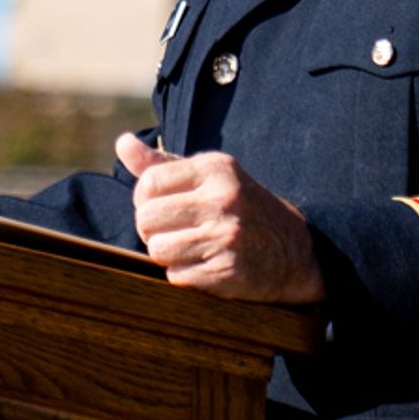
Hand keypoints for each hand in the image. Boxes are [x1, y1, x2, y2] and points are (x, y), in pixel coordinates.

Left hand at [115, 133, 322, 302]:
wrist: (295, 251)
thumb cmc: (240, 208)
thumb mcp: (210, 177)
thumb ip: (163, 164)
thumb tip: (123, 143)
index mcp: (216, 169)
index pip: (148, 184)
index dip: (145, 200)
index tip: (162, 207)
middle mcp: (223, 199)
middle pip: (146, 219)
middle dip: (152, 230)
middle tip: (175, 231)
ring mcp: (227, 237)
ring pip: (157, 250)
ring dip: (167, 254)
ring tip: (189, 248)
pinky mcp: (228, 271)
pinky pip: (177, 276)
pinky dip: (184, 274)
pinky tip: (205, 265)